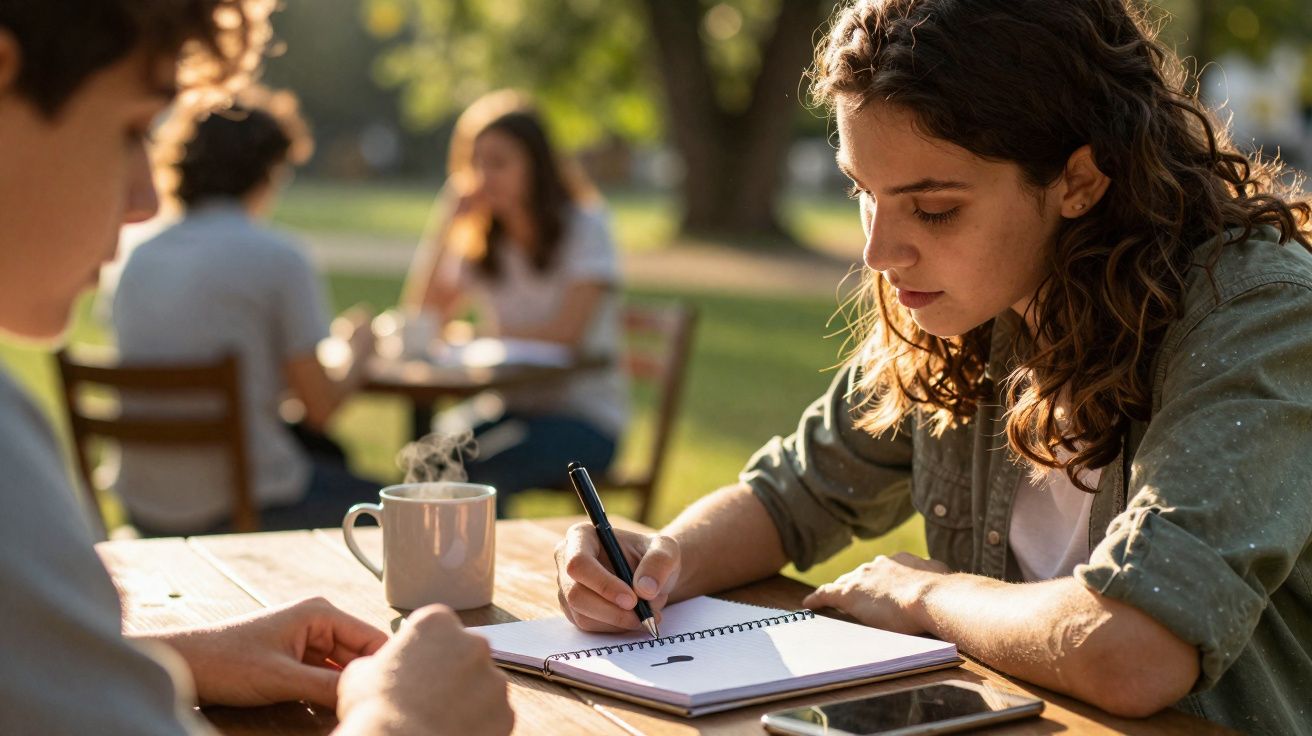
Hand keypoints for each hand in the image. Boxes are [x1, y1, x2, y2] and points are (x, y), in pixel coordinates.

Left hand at [149, 597, 386, 707]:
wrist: (182, 664)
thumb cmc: (225, 660)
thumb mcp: (281, 678)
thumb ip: (326, 687)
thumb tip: (364, 699)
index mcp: (321, 614)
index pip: (373, 638)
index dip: (386, 665)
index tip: (395, 692)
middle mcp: (319, 623)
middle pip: (360, 655)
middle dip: (366, 680)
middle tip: (375, 707)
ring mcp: (306, 642)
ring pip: (343, 669)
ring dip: (347, 690)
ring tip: (357, 711)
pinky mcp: (294, 659)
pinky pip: (324, 677)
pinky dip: (330, 694)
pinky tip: (334, 711)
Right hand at [336, 605, 511, 735]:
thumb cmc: (375, 709)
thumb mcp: (359, 673)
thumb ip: (377, 660)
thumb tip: (375, 667)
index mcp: (437, 622)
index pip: (437, 628)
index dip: (424, 651)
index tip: (416, 669)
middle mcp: (474, 642)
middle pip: (465, 654)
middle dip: (451, 673)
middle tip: (428, 697)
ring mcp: (494, 678)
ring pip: (482, 685)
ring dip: (467, 699)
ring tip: (438, 719)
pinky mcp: (507, 711)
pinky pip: (493, 715)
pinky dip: (478, 724)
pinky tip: (453, 731)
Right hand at [554, 522, 680, 631]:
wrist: (651, 575)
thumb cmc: (653, 556)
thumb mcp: (666, 550)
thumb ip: (659, 563)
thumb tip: (644, 590)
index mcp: (581, 536)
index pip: (578, 563)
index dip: (603, 584)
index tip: (633, 600)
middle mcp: (566, 561)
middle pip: (575, 594)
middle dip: (611, 610)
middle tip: (643, 616)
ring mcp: (567, 588)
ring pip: (583, 615)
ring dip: (618, 621)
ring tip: (648, 615)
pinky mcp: (574, 610)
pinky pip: (590, 627)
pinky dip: (615, 628)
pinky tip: (634, 619)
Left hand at [802, 553, 950, 634]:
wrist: (928, 595)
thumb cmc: (940, 590)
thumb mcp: (940, 575)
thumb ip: (934, 574)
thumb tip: (941, 576)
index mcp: (898, 561)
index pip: (882, 571)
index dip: (878, 581)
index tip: (878, 589)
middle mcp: (877, 565)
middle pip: (861, 576)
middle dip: (857, 585)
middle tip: (854, 599)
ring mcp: (861, 578)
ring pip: (843, 584)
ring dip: (838, 592)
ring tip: (829, 602)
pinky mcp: (848, 594)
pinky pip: (826, 594)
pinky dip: (817, 599)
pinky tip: (809, 604)